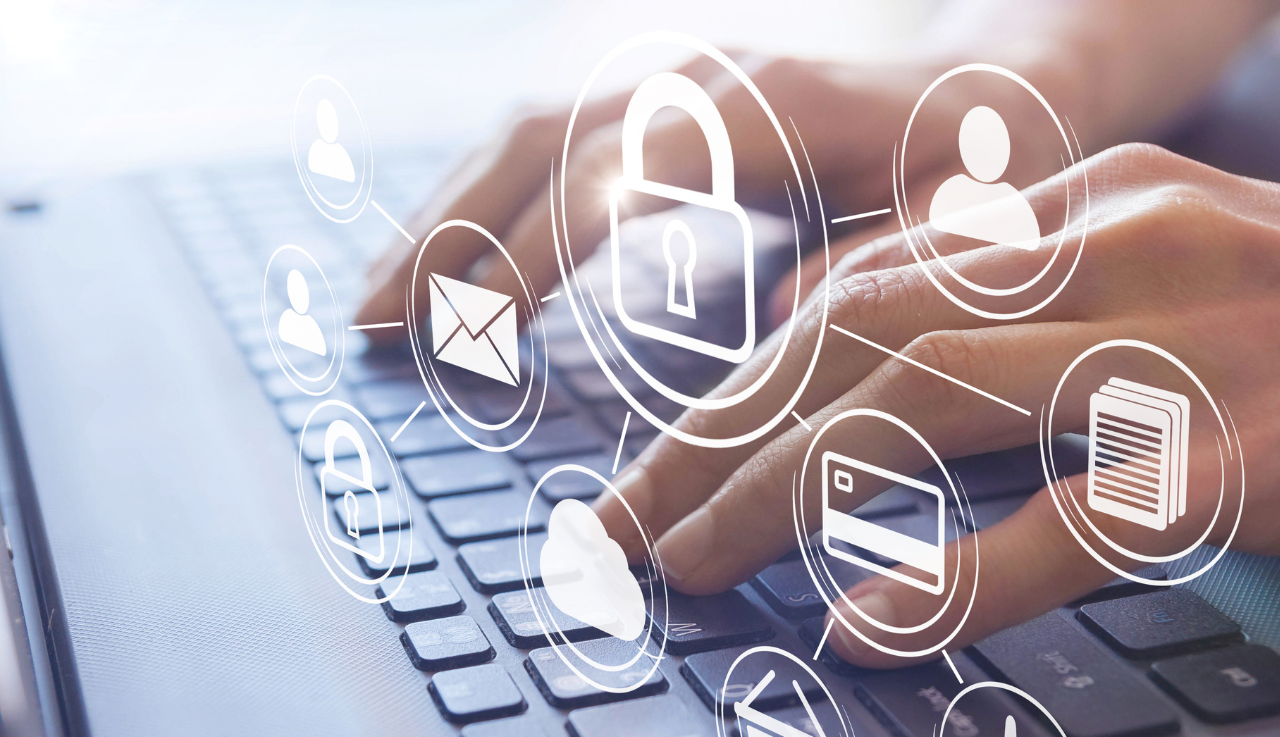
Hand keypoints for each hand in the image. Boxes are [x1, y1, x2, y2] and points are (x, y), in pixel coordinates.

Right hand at [354, 54, 1011, 336]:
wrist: (990, 79)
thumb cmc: (980, 159)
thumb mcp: (962, 217)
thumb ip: (877, 265)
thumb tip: (775, 326)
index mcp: (762, 107)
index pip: (608, 178)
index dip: (531, 257)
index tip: (469, 339)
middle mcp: (693, 76)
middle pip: (535, 147)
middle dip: (449, 239)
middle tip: (378, 328)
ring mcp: (667, 77)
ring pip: (522, 135)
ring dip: (443, 215)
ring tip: (380, 301)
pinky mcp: (657, 97)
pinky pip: (545, 139)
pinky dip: (482, 198)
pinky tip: (446, 251)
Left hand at [595, 143, 1279, 666]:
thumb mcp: (1128, 280)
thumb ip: (979, 288)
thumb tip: (808, 314)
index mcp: (1086, 213)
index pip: (852, 293)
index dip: (729, 388)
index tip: (649, 470)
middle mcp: (1123, 251)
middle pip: (853, 341)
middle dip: (714, 439)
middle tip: (623, 531)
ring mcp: (1192, 345)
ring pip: (926, 403)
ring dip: (783, 493)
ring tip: (691, 567)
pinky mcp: (1259, 452)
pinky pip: (1086, 511)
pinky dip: (965, 571)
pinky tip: (870, 624)